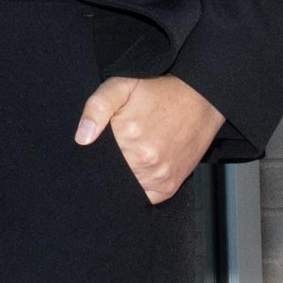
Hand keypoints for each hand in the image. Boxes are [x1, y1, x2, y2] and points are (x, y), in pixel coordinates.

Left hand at [76, 74, 221, 202]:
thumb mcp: (122, 86)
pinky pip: (144, 196)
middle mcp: (143, 159)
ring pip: (126, 186)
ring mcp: (157, 176)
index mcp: (126, 135)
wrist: (200, 98)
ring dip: (124, 174)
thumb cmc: (158, 91)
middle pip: (110, 172)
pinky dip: (139, 186)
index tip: (101, 143)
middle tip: (120, 145)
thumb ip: (96, 107)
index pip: (96, 157)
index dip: (95, 151)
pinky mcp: (168, 187)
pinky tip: (141, 168)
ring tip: (132, 154)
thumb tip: (82, 138)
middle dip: (109, 162)